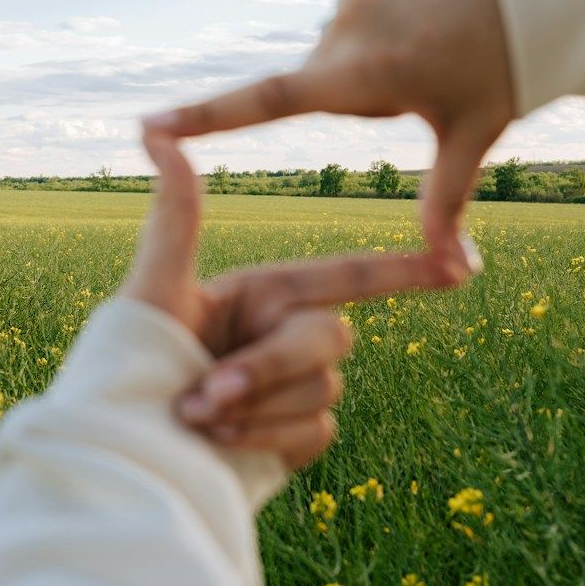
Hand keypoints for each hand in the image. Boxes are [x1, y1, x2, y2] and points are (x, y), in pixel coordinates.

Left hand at [119, 130, 470, 468]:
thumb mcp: (152, 290)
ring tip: (196, 419)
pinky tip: (220, 444)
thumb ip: (174, 217)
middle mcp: (287, 335)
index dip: (405, 269)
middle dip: (268, 366)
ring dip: (256, 407)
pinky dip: (265, 438)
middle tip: (205, 394)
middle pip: (329, 335)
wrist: (125, 451)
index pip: (348, 276)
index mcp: (264, 292)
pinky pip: (314, 429)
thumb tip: (155, 134)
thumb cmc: (128, 365)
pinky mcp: (297, 438)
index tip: (460, 264)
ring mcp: (296, 389)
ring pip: (322, 386)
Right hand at [142, 0, 513, 267]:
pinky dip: (381, 0)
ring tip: (435, 28)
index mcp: (370, 71)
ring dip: (374, 43)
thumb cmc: (510, 63)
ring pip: (341, 37)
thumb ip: (446, 199)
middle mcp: (350, 20)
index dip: (208, 119)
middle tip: (428, 74)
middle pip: (326, 78)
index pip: (272, 103)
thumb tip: (453, 272)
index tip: (150, 126)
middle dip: (362, 87)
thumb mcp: (475, 133)